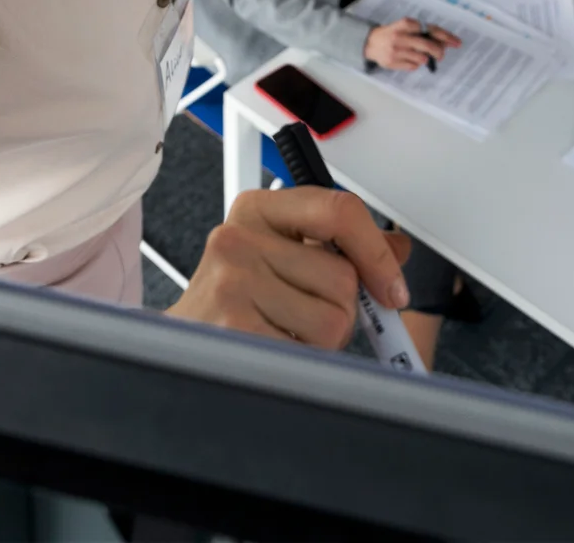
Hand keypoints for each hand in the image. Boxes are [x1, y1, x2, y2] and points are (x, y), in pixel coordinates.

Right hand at [168, 187, 411, 346]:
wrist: (177, 346)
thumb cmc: (233, 301)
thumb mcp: (281, 257)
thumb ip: (339, 248)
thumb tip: (395, 250)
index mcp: (258, 210)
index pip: (339, 211)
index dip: (376, 253)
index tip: (392, 288)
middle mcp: (238, 237)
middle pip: (343, 278)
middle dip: (339, 311)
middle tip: (303, 317)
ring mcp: (232, 281)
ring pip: (333, 320)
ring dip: (321, 341)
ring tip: (283, 333)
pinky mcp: (232, 327)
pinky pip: (309, 354)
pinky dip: (302, 363)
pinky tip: (271, 350)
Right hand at [364, 17, 458, 70]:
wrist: (370, 42)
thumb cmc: (393, 33)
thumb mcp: (406, 27)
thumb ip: (424, 32)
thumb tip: (445, 42)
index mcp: (406, 24)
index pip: (431, 30)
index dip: (446, 37)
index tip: (456, 42)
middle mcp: (401, 36)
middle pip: (428, 45)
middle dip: (438, 51)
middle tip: (441, 55)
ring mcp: (396, 50)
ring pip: (421, 58)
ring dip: (425, 58)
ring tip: (420, 55)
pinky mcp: (392, 62)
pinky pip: (412, 66)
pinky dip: (415, 64)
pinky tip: (409, 59)